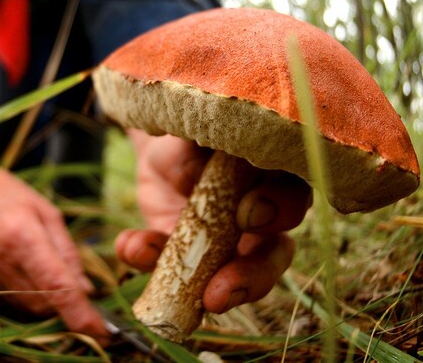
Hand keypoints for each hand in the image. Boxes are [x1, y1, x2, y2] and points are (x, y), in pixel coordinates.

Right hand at [0, 137, 107, 339]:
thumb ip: (68, 253)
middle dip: (68, 304)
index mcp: (22, 235)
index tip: (102, 330)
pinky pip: (14, 299)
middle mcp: (1, 258)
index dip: (80, 313)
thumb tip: (86, 290)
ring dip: (49, 300)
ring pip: (30, 306)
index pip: (55, 285)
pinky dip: (31, 294)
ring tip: (52, 270)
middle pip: (44, 302)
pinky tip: (31, 269)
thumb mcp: (48, 213)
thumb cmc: (11, 194)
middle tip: (82, 290)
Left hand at [116, 130, 311, 312]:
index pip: (293, 200)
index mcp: (275, 179)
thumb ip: (206, 149)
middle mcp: (261, 221)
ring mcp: (226, 245)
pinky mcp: (190, 258)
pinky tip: (129, 245)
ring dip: (202, 290)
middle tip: (219, 293)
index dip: (278, 213)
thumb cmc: (194, 131)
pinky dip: (146, 257)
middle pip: (272, 257)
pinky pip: (172, 270)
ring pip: (231, 278)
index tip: (248, 217)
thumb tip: (195, 179)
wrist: (164, 145)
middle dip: (250, 278)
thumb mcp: (197, 129)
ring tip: (175, 292)